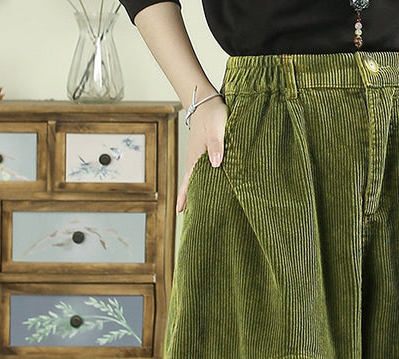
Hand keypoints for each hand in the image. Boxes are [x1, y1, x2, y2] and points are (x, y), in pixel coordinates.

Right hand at [177, 95, 226, 212]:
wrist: (205, 100)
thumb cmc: (212, 113)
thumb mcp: (217, 128)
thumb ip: (217, 145)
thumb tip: (215, 164)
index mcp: (196, 157)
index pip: (188, 182)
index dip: (185, 196)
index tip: (181, 212)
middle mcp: (195, 160)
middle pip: (191, 184)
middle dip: (190, 200)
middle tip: (192, 219)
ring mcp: (198, 157)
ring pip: (196, 179)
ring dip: (196, 192)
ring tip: (199, 209)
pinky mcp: (204, 153)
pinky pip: (201, 172)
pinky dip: (203, 182)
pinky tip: (209, 188)